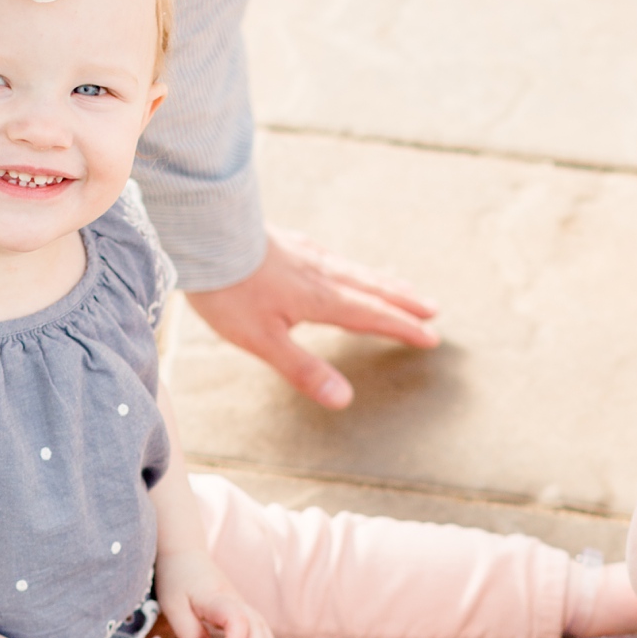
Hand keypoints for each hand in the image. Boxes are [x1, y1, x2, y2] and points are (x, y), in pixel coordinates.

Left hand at [152, 547, 278, 637]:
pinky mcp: (240, 609)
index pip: (237, 619)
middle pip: (255, 624)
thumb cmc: (176, 579)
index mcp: (216, 599)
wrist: (184, 554)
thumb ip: (187, 629)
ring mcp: (240, 604)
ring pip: (261, 625)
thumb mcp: (172, 605)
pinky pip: (259, 626)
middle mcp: (234, 600)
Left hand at [184, 227, 437, 408]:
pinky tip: (345, 265)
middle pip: (372, 289)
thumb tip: (343, 400)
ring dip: (384, 282)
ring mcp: (305, 255)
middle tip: (433, 308)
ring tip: (403, 286)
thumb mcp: (263, 340)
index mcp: (321, 300)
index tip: (430, 337)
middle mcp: (321, 274)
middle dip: (403, 302)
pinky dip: (353, 266)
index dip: (402, 328)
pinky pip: (334, 257)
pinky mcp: (288, 243)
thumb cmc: (228, 291)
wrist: (203, 237)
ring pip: (356, 270)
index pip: (371, 316)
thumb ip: (304, 369)